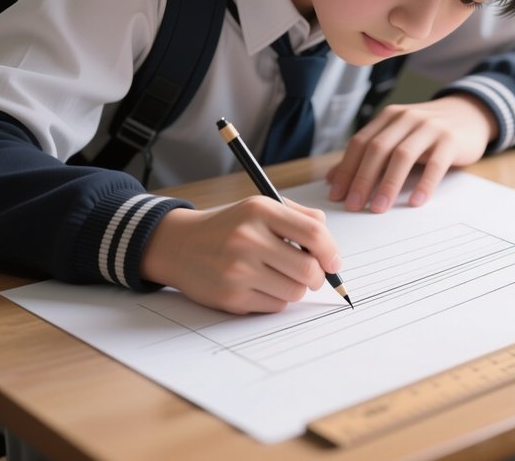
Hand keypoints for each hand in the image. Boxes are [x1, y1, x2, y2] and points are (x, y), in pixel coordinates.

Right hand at [139, 196, 342, 313]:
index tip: (334, 262)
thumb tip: (330, 244)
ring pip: (294, 292)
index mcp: (259, 210)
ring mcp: (238, 270)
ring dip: (294, 288)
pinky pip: (275, 306)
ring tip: (278, 276)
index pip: (313, 233)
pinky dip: (275, 299)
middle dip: (317, 277)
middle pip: (309, 269)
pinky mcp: (231, 297)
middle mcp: (248, 238)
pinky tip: (259, 285)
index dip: (331, 252)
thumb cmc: (229, 226)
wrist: (180, 245)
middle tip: (311, 275)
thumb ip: (298, 217)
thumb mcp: (259, 207)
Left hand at [326, 93, 497, 212]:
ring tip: (378, 208)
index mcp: (387, 117)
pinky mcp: (450, 140)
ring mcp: (429, 127)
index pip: (360, 143)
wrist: (468, 114)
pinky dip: (424, 184)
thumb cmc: (426, 131)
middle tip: (353, 205)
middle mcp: (405, 118)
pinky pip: (435, 164)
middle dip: (362, 179)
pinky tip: (416, 202)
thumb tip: (332, 178)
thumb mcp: (396, 136)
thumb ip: (367, 154)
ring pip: (402, 155)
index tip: (336, 195)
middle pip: (377, 149)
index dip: (346, 169)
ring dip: (388, 184)